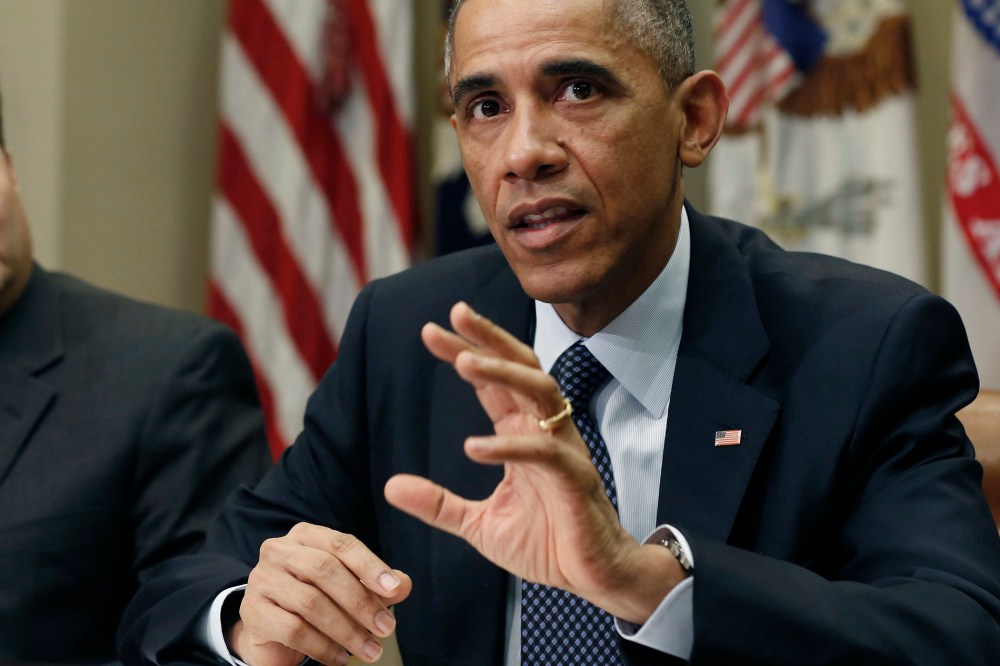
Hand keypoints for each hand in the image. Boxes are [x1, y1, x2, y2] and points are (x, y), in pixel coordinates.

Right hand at [228, 523, 411, 665]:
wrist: (271, 631)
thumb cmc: (316, 601)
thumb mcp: (349, 588)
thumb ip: (376, 584)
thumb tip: (403, 584)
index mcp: (305, 536)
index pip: (341, 544)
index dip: (370, 565)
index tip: (394, 590)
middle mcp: (279, 551)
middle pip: (325, 570)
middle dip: (361, 601)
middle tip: (386, 628)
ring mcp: (262, 580)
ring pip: (311, 603)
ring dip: (346, 630)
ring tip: (370, 650)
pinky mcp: (253, 612)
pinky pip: (294, 630)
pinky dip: (323, 647)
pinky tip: (340, 658)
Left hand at [384, 302, 682, 623]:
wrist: (592, 576)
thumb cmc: (545, 543)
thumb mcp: (479, 524)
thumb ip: (438, 503)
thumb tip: (391, 486)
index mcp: (521, 433)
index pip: (493, 382)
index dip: (466, 352)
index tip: (431, 332)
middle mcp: (543, 431)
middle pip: (520, 367)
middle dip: (488, 339)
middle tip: (452, 316)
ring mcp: (563, 450)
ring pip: (539, 391)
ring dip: (504, 372)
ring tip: (465, 361)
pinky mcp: (576, 479)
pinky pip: (545, 451)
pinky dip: (510, 446)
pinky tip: (474, 447)